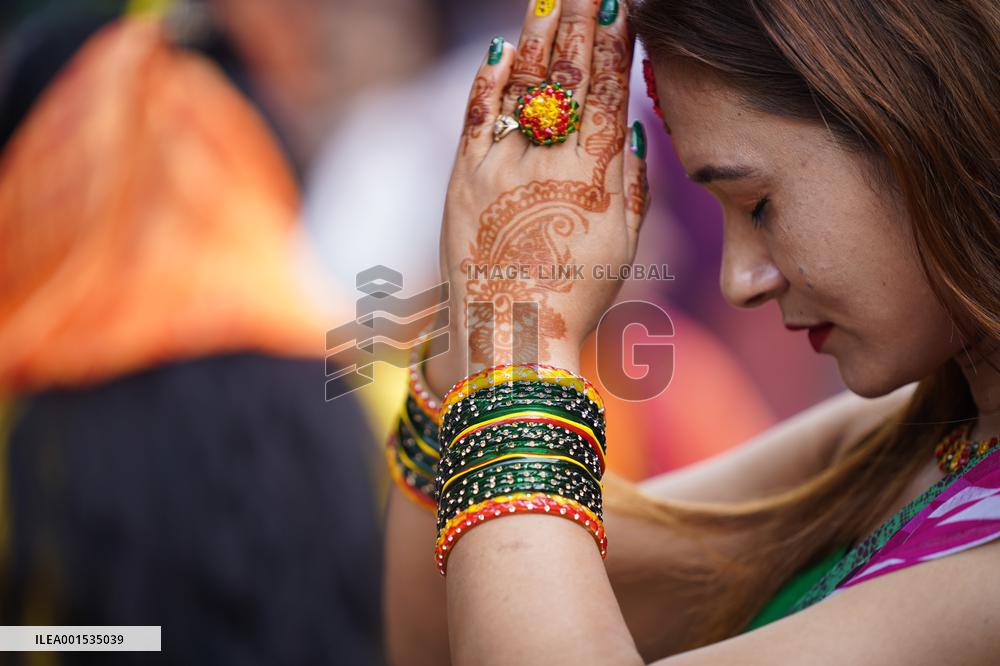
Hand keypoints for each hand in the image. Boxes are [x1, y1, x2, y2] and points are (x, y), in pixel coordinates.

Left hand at [428, 0, 648, 392]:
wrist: (510, 336)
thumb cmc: (576, 296)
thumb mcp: (624, 245)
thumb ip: (631, 183)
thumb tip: (628, 127)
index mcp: (594, 178)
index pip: (607, 93)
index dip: (614, 45)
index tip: (619, 7)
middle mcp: (547, 164)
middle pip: (565, 78)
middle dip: (577, 24)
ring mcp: (499, 169)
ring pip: (522, 88)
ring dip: (536, 39)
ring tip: (549, 0)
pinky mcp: (462, 181)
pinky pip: (476, 118)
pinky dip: (489, 82)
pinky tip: (502, 50)